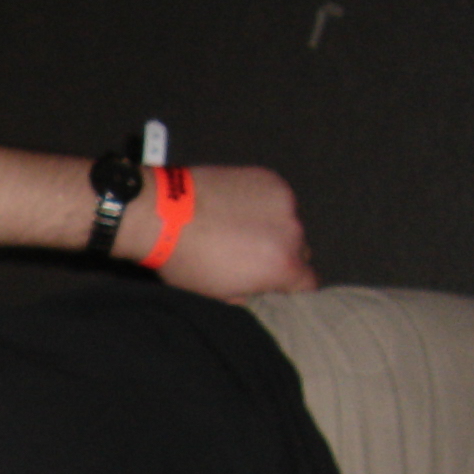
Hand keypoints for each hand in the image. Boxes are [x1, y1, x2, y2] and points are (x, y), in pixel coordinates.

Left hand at [143, 164, 318, 299]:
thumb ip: (250, 294)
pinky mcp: (270, 178)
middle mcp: (293, 231)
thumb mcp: (218, 295)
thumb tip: (258, 289)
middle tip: (250, 253)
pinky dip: (263, 204)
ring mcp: (284, 200)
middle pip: (300, 250)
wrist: (164, 214)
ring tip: (240, 226)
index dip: (291, 286)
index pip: (309, 282)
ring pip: (289, 221)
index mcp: (283, 266)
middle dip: (282, 255)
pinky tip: (237, 206)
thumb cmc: (187, 262)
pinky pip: (277, 198)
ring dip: (273, 226)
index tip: (272, 282)